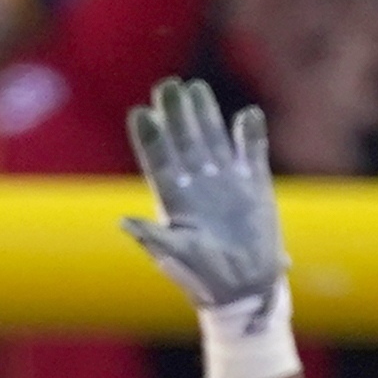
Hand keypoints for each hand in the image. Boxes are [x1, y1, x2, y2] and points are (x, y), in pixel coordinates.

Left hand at [118, 77, 288, 311]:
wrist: (244, 291)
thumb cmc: (204, 279)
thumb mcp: (176, 258)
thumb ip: (154, 238)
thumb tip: (124, 222)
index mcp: (174, 199)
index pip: (158, 160)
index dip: (150, 137)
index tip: (140, 113)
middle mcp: (197, 184)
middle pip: (183, 140)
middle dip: (175, 114)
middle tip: (167, 86)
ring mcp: (225, 181)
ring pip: (212, 138)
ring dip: (205, 113)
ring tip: (195, 88)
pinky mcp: (254, 185)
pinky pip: (251, 152)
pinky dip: (250, 134)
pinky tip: (247, 115)